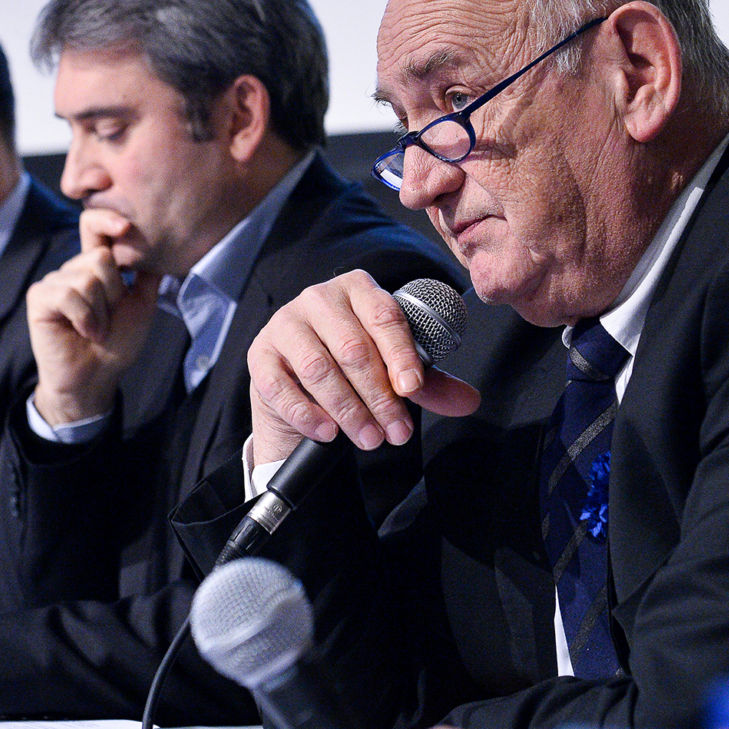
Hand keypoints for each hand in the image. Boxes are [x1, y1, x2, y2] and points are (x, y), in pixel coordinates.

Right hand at [27, 208, 160, 424]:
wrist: (95, 377)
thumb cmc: (117, 343)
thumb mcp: (141, 305)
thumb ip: (148, 275)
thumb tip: (163, 244)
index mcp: (96, 265)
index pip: (95, 226)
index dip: (106, 219)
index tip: (125, 225)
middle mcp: (73, 268)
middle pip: (101, 257)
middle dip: (114, 293)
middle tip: (108, 318)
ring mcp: (55, 281)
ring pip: (87, 278)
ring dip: (100, 313)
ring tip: (96, 330)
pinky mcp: (39, 297)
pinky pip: (68, 294)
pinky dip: (84, 318)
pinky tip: (84, 332)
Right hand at [246, 270, 480, 464]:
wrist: (301, 387)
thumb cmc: (352, 368)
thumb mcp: (394, 372)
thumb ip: (428, 384)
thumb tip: (468, 401)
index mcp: (358, 289)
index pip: (384, 317)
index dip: (400, 356)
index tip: (412, 390)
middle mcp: (318, 298)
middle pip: (353, 348)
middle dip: (378, 397)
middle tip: (396, 432)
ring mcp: (284, 324)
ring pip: (319, 368)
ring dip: (348, 410)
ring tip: (370, 438)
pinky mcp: (260, 355)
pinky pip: (281, 387)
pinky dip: (308, 414)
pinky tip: (328, 433)